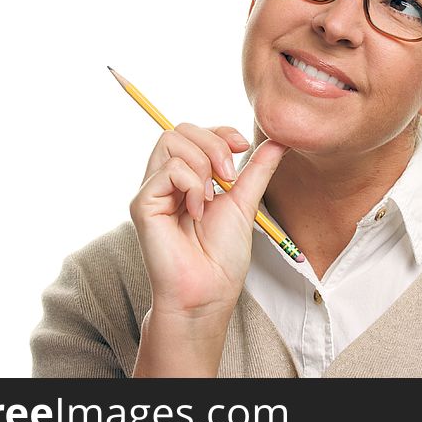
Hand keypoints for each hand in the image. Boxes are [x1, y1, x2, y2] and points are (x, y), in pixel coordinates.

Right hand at [129, 123, 288, 321]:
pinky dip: (192, 185)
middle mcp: (164, 180)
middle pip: (180, 129)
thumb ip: (257, 170)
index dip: (219, 131)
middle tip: (230, 177)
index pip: (194, 132)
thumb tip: (279, 141)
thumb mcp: (245, 202)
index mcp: (186, 178)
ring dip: (203, 164)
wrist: (208, 292)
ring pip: (171, 141)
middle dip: (213, 143)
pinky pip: (169, 169)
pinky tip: (197, 212)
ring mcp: (152, 190)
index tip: (243, 147)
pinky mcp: (143, 203)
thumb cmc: (221, 257)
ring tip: (211, 198)